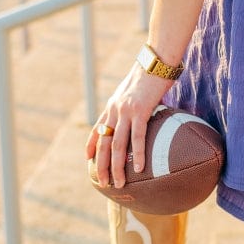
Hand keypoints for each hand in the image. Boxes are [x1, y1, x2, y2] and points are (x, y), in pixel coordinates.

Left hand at [86, 64, 172, 188]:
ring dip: (117, 167)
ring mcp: (126, 111)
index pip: (97, 129)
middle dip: (102, 166)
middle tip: (104, 183)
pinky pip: (137, 137)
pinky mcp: (140, 111)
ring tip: (119, 183)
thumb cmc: (151, 72)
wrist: (156, 59)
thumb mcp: (135, 89)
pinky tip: (139, 168)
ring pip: (116, 145)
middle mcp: (115, 110)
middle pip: (103, 143)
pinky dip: (137, 154)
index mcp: (113, 105)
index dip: (91, 145)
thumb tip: (141, 109)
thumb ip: (133, 103)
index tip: (88, 160)